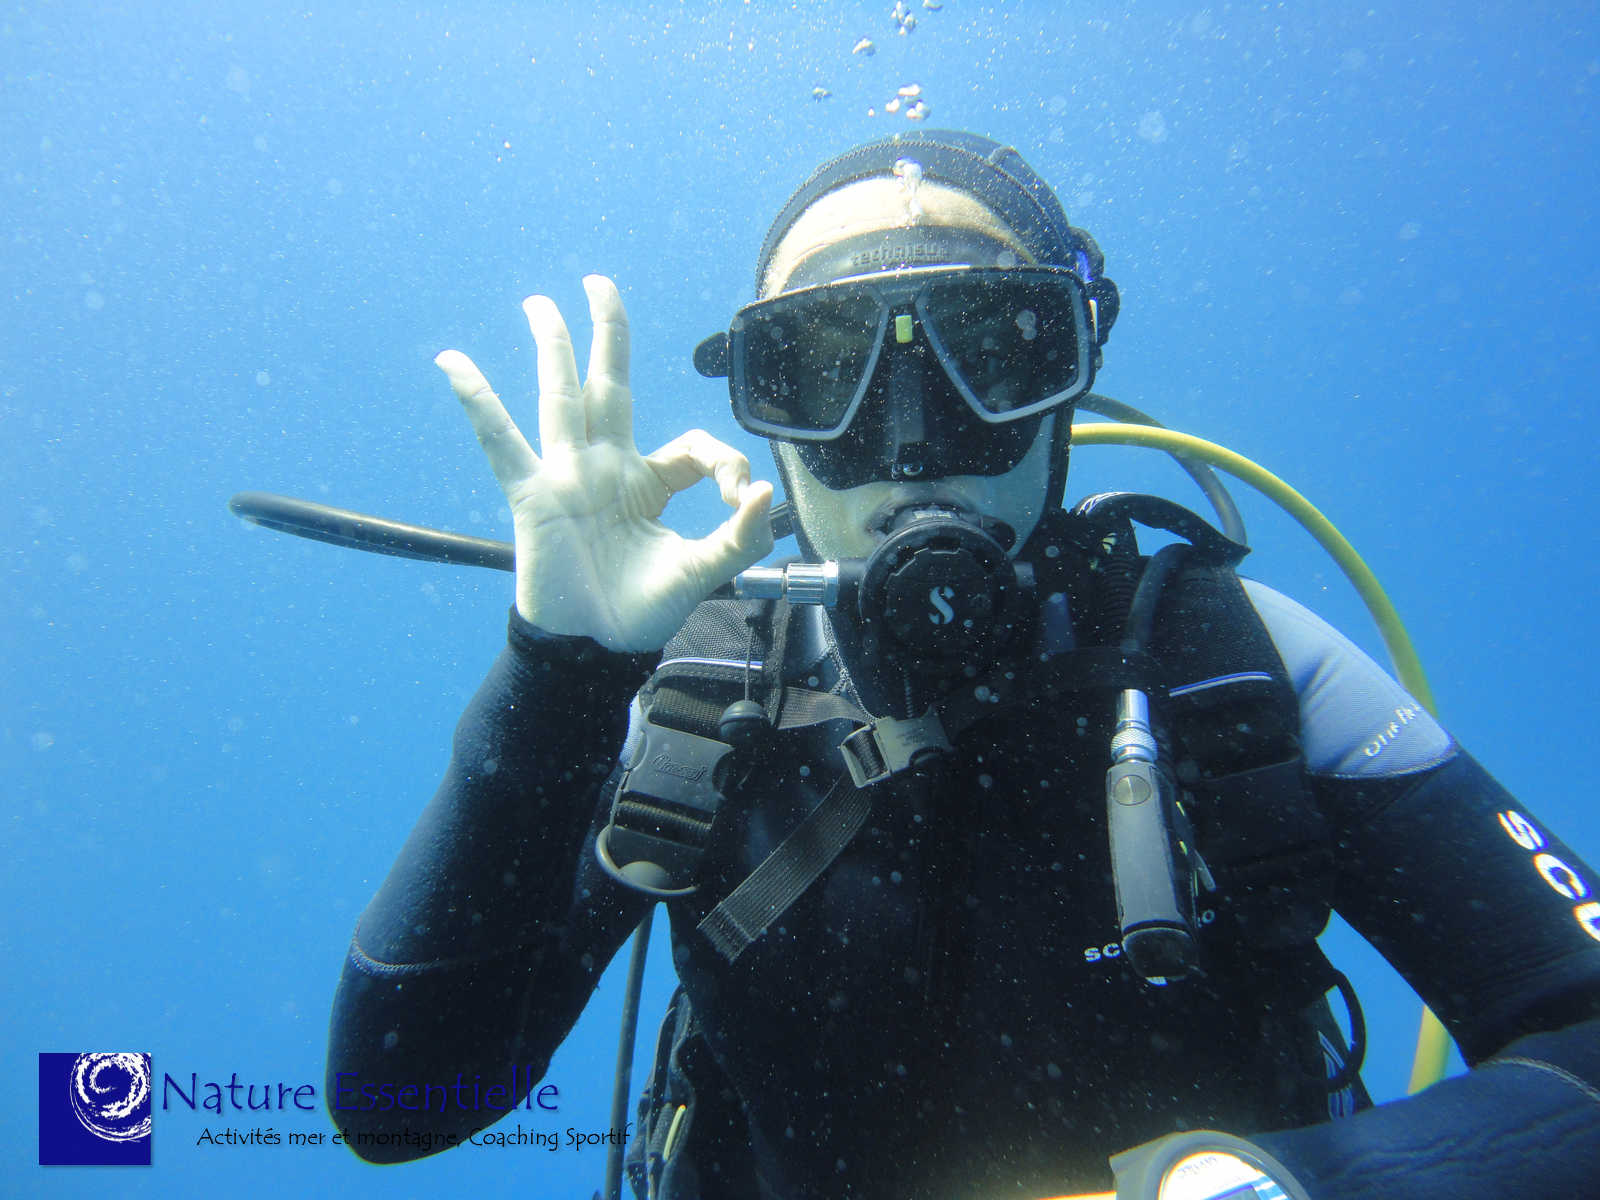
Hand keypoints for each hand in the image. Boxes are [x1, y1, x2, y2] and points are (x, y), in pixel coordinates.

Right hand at [435, 275, 772, 650]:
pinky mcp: (534, 497)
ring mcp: (566, 476)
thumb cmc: (642, 611)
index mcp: (648, 482)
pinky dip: (479, 403)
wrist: (594, 649)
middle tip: (598, 281)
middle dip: (605, 332)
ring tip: (540, 303)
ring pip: (559, 397)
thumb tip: (765, 492)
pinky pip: (502, 442)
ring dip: (551, 348)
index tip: (741, 502)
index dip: (724, 464)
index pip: (691, 447)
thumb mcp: (704, 572)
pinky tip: (454, 363)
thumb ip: (740, 536)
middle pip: (607, 384)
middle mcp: (604, 467)